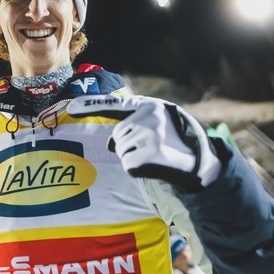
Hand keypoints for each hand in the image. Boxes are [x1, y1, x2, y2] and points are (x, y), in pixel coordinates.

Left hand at [66, 94, 221, 190]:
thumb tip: (110, 143)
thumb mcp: (156, 127)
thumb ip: (132, 125)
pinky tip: (157, 165)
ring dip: (135, 157)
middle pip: (118, 136)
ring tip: (157, 156)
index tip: (71, 107)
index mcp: (149, 107)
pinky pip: (129, 164)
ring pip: (122, 150)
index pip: (115, 104)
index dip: (91, 104)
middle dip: (128, 146)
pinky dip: (139, 169)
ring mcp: (150, 133)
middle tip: (153, 150)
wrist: (203, 162)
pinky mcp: (151, 152)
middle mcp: (149, 115)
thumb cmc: (175, 145)